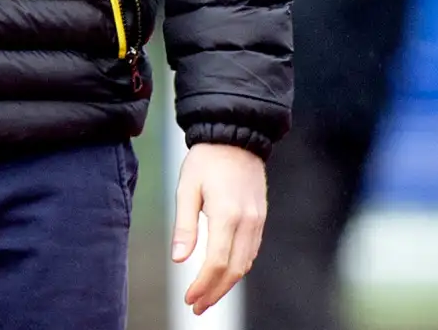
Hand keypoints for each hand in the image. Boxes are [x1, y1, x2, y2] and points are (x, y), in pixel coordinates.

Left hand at [171, 143, 266, 315]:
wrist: (235, 134)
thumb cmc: (206, 159)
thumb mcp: (187, 187)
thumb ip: (185, 225)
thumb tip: (179, 259)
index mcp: (226, 214)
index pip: (216, 262)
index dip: (203, 285)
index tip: (188, 299)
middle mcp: (247, 221)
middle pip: (234, 270)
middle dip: (214, 292)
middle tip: (196, 307)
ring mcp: (257, 220)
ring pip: (245, 264)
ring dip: (227, 284)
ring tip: (207, 296)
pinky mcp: (261, 217)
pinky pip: (251, 251)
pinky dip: (237, 267)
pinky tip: (223, 273)